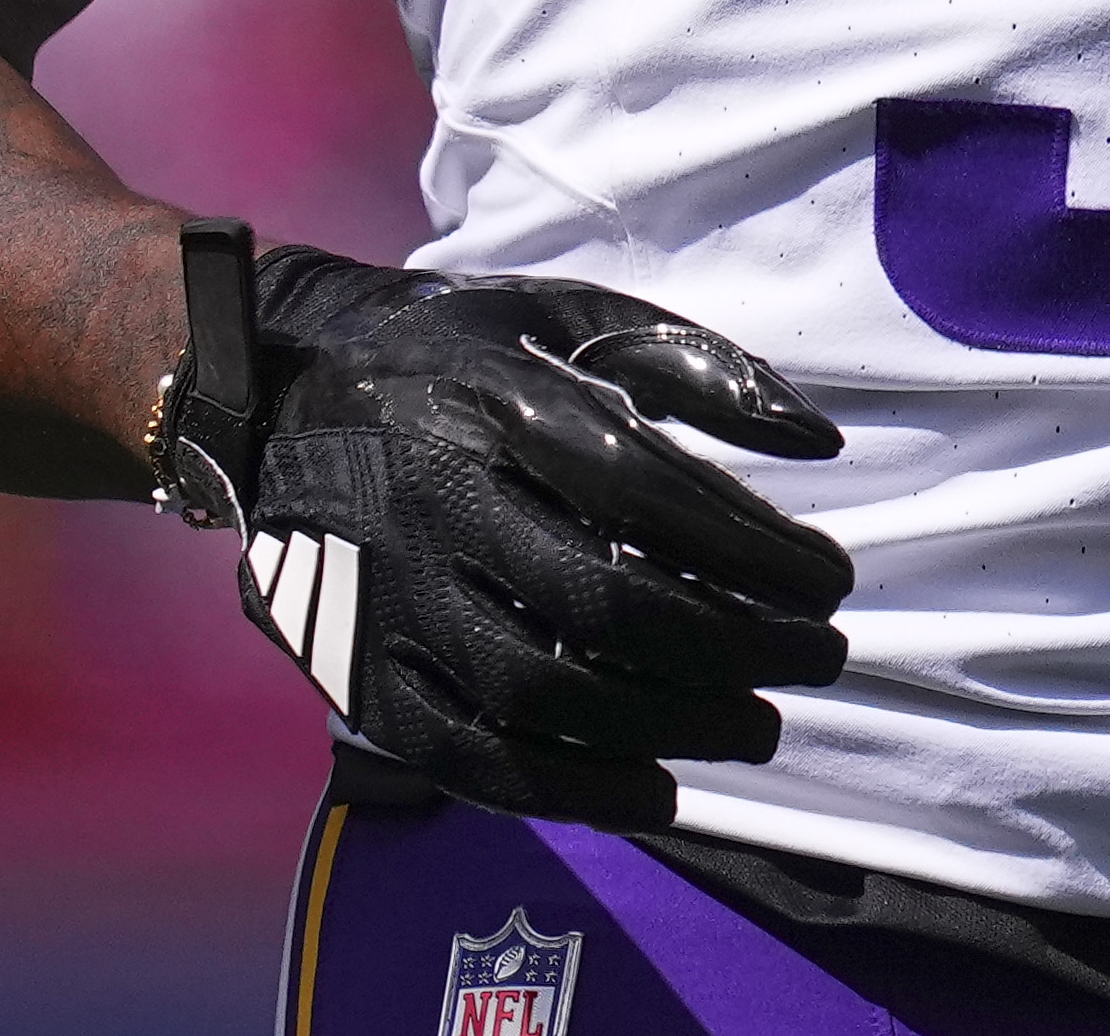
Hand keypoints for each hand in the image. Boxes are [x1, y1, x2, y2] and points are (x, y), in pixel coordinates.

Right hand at [227, 250, 856, 831]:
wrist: (280, 390)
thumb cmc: (464, 350)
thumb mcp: (575, 315)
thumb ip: (701, 370)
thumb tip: (819, 445)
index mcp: (501, 403)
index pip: (649, 492)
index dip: (753, 549)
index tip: (829, 583)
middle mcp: (438, 500)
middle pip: (604, 602)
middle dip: (733, 648)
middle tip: (817, 661)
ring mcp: (389, 595)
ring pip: (539, 691)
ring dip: (668, 726)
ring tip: (758, 729)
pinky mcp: (356, 670)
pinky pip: (464, 756)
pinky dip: (567, 791)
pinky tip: (656, 794)